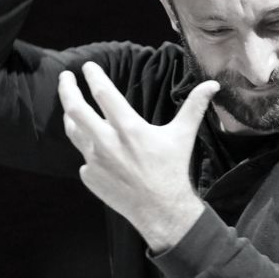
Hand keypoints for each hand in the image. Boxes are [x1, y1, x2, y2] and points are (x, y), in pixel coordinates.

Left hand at [58, 61, 218, 251]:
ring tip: (71, 106)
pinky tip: (94, 145)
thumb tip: (212, 85)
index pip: (103, 93)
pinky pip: (84, 156)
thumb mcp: (183, 135)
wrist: (161, 211)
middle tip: (65, 77)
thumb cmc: (172, 170)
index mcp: (128, 128)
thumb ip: (194, 106)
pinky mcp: (90, 177)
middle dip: (67, 88)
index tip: (88, 66)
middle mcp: (106, 142)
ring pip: (73, 131)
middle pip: (75, 109)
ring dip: (70, 116)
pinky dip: (87, 147)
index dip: (93, 76)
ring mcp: (95, 161)